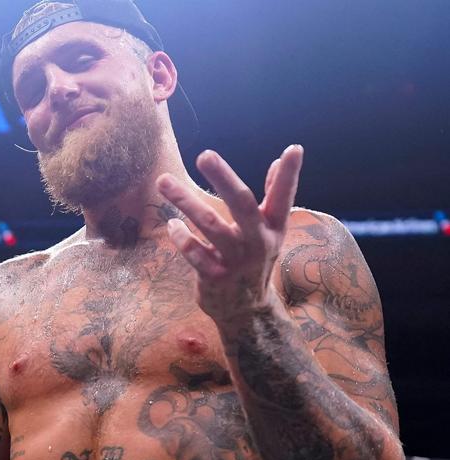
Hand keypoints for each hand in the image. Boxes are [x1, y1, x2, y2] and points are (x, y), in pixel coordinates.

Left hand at [157, 145, 302, 326]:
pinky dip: (180, 236)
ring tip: (164, 181)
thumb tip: (284, 157)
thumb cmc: (254, 260)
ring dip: (186, 201)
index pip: (283, 197)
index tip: (294, 148)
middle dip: (224, 178)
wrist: (247, 311)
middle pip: (242, 204)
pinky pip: (193, 252)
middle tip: (205, 155)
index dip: (290, 175)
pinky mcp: (214, 277)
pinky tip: (173, 224)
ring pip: (210, 225)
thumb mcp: (270, 231)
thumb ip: (275, 195)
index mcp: (273, 228)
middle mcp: (258, 242)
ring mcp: (236, 261)